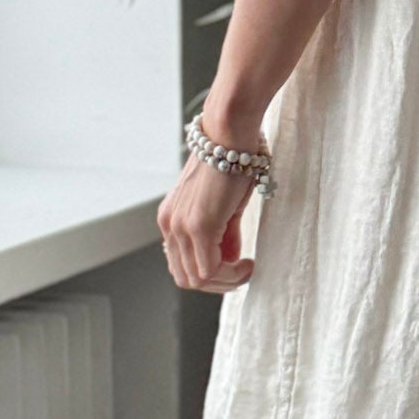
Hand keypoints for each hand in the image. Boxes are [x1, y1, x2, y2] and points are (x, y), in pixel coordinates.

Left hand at [157, 150, 257, 292]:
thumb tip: (230, 258)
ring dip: (227, 281)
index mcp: (171, 219)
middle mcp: (169, 225)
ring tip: (248, 268)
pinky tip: (249, 264)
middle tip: (243, 273)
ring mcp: (181, 226)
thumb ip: (224, 234)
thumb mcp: (225, 205)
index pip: (181, 266)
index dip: (210, 274)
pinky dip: (231, 275)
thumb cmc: (232, 162)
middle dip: (218, 284)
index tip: (236, 266)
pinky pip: (210, 269)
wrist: (230, 135)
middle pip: (186, 279)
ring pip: (198, 279)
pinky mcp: (198, 226)